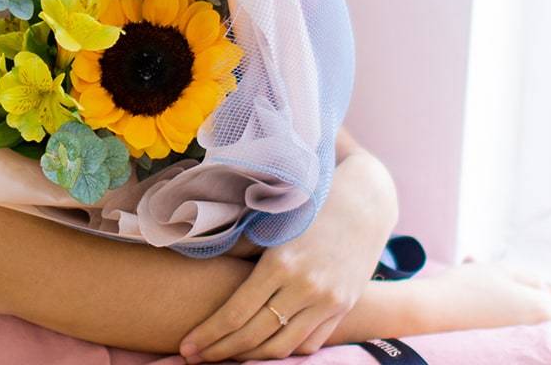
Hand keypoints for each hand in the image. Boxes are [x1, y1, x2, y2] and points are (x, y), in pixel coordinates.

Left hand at [179, 153, 396, 361]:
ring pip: (282, 347)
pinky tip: (263, 348)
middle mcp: (305, 287)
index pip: (237, 312)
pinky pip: (309, 341)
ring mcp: (328, 301)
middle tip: (192, 357)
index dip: (209, 334)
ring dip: (250, 357)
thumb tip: (205, 260)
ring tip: (225, 355)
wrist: (364, 202)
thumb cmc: (309, 202)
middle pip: (255, 335)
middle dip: (220, 351)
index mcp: (281, 263)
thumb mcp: (272, 220)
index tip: (186, 346)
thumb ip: (242, 246)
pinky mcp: (343, 308)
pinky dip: (284, 349)